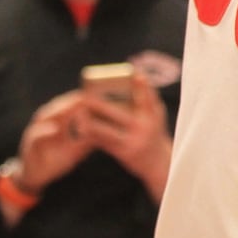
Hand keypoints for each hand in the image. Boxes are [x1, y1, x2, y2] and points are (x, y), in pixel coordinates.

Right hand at [16, 92, 94, 192]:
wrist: (36, 177)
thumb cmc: (58, 159)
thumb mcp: (77, 148)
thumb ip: (90, 138)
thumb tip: (110, 131)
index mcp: (58, 121)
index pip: (71, 104)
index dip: (85, 98)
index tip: (100, 93)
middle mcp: (46, 122)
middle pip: (60, 105)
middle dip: (74, 99)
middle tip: (90, 94)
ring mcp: (36, 132)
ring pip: (47, 115)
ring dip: (60, 110)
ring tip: (74, 105)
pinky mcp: (29, 145)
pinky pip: (36, 136)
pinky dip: (45, 132)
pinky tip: (55, 129)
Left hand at [79, 73, 171, 200]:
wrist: (159, 164)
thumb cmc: (153, 133)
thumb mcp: (155, 117)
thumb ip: (146, 101)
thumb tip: (134, 77)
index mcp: (154, 116)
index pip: (149, 98)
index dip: (143, 86)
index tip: (135, 74)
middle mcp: (146, 128)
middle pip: (120, 113)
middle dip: (101, 105)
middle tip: (85, 96)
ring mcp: (135, 141)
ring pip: (107, 129)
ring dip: (91, 121)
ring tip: (78, 112)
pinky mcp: (125, 153)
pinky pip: (104, 142)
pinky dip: (92, 135)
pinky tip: (81, 129)